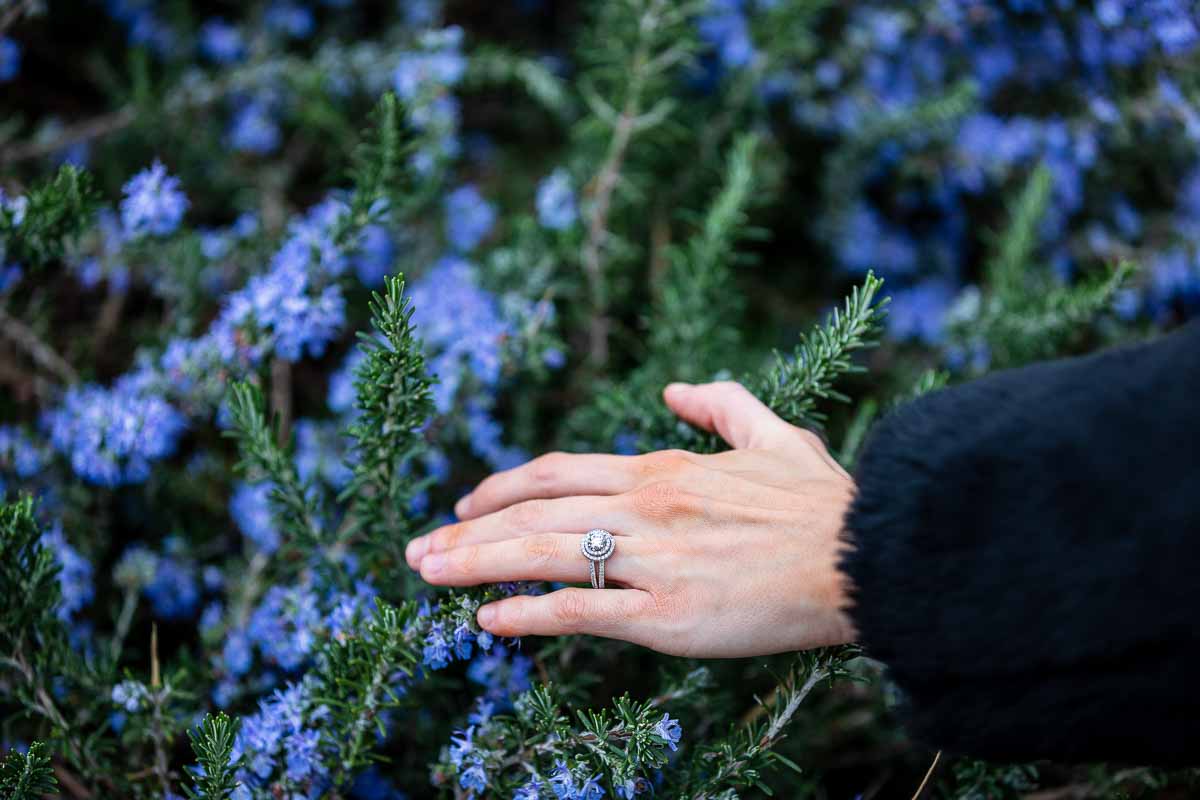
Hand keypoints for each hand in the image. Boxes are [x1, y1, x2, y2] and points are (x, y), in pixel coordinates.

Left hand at [405, 381, 857, 657]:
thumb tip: (675, 389)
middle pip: (533, 512)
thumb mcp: (775, 435)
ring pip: (541, 554)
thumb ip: (721, 404)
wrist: (867, 556)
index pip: (559, 472)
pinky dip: (526, 614)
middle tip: (418, 549)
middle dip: (467, 530)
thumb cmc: (823, 503)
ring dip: (475, 564)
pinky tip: (487, 619)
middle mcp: (644, 508)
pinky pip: (578, 611)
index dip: (503, 486)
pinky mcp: (665, 615)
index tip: (465, 504)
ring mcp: (650, 561)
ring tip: (427, 575)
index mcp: (662, 470)